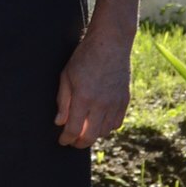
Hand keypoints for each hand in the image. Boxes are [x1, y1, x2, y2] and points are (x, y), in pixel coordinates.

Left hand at [55, 22, 132, 147]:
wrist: (110, 43)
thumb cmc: (84, 57)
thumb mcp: (66, 75)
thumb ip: (63, 101)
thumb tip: (60, 123)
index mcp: (83, 97)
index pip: (74, 129)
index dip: (66, 139)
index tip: (62, 141)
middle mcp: (101, 104)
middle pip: (90, 136)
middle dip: (79, 143)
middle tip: (73, 142)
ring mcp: (115, 103)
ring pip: (104, 132)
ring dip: (93, 135)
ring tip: (85, 131)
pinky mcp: (125, 100)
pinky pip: (117, 123)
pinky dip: (107, 128)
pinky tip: (100, 123)